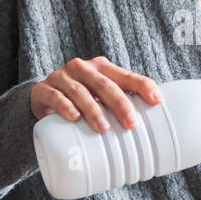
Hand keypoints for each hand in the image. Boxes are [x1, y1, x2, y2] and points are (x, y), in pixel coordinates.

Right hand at [30, 56, 162, 131]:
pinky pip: (56, 97)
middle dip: (120, 103)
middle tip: (131, 124)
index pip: (126, 76)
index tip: (157, 101)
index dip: (142, 86)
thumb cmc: (81, 101)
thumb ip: (121, 106)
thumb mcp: (101, 100)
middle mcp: (82, 68)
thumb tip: (153, 131)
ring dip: (93, 109)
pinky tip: (74, 117)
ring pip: (80, 91)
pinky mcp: (44, 90)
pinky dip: (65, 106)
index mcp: (102, 68)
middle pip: (104, 84)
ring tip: (104, 128)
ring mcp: (62, 77)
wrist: (43, 100)